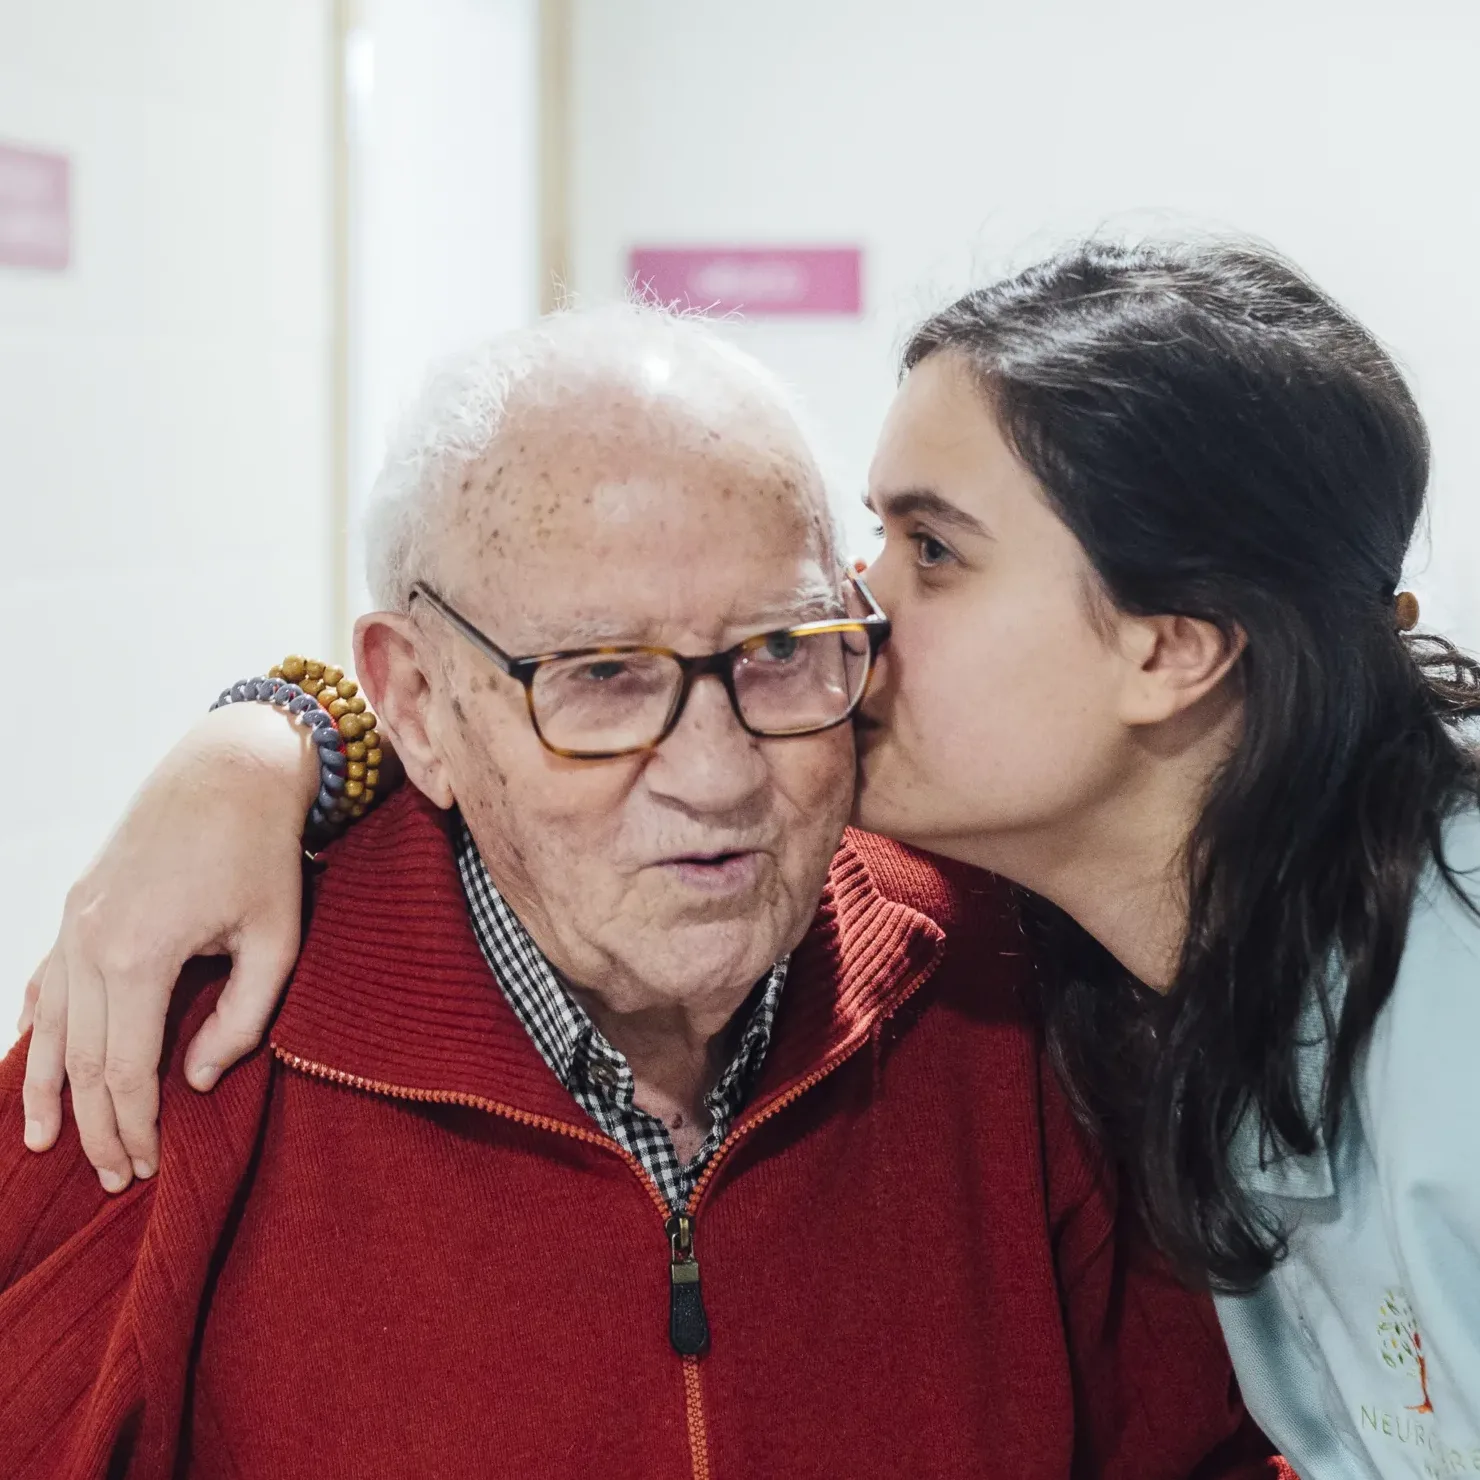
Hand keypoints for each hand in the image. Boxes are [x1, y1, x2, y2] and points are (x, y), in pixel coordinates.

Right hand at [22, 702, 319, 1191]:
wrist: (228, 770)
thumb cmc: (263, 854)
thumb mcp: (276, 940)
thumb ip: (243, 1018)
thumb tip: (198, 1078)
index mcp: (138, 955)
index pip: (125, 1069)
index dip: (133, 1125)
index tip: (145, 1168)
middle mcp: (88, 942)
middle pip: (81, 1058)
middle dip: (96, 1123)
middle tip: (113, 1175)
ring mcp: (73, 921)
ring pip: (49, 1024)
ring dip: (50, 1088)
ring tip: (47, 1142)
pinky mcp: (76, 905)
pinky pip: (44, 981)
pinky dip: (36, 1028)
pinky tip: (34, 1060)